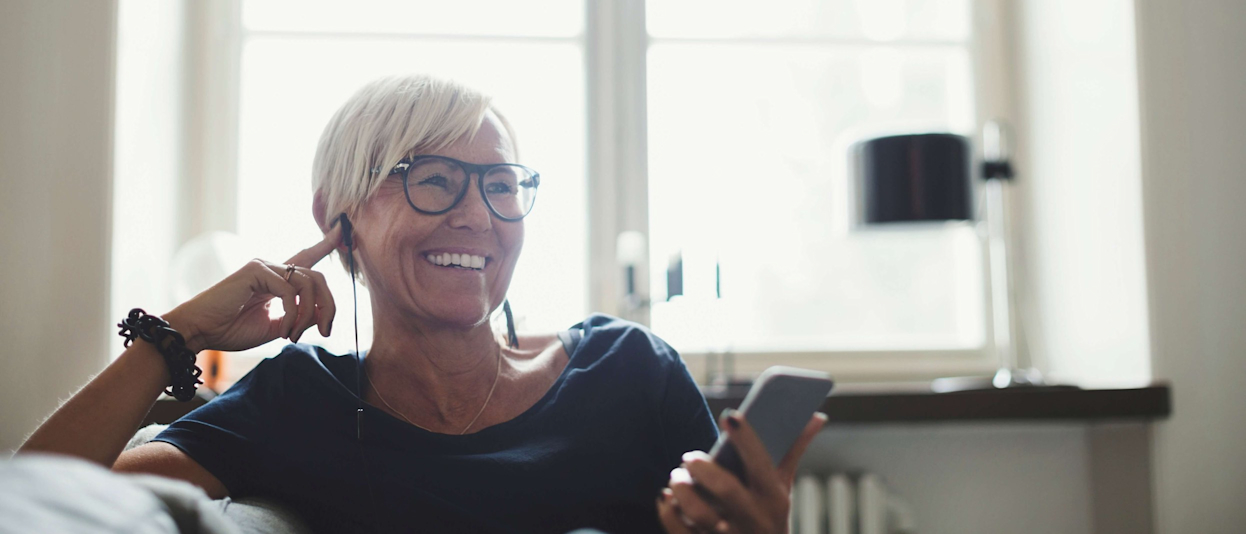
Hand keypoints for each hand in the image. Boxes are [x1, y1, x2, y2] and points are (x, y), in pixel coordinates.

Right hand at [162, 225, 341, 352]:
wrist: (201, 331)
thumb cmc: (232, 329)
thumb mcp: (276, 327)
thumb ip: (300, 319)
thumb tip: (322, 316)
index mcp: (277, 280)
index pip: (306, 259)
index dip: (325, 246)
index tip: (343, 234)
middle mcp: (272, 269)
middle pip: (318, 278)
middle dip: (329, 305)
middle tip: (326, 330)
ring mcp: (264, 267)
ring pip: (309, 284)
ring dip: (309, 315)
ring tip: (294, 335)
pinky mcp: (256, 270)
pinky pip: (290, 291)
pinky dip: (293, 315)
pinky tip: (284, 331)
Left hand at [658, 411, 826, 533]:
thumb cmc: (768, 513)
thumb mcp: (783, 486)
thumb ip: (793, 450)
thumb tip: (816, 416)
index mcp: (774, 498)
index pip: (762, 464)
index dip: (747, 440)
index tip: (730, 416)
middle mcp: (754, 519)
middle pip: (727, 490)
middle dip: (704, 469)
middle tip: (688, 457)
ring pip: (700, 515)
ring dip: (683, 491)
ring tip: (676, 477)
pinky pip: (680, 533)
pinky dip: (668, 514)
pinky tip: (665, 497)